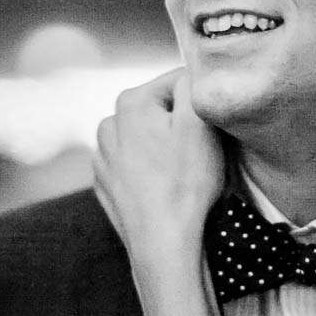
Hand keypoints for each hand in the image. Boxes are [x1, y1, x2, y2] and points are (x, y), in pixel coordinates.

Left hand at [94, 68, 225, 289]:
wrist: (163, 244)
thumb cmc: (186, 184)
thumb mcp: (201, 122)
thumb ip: (194, 83)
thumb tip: (192, 70)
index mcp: (130, 102)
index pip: (178, 81)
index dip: (202, 101)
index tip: (213, 127)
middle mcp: (108, 124)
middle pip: (160, 110)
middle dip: (181, 124)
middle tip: (201, 152)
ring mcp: (102, 158)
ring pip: (145, 138)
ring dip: (164, 147)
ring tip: (183, 174)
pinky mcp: (106, 186)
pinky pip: (134, 166)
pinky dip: (150, 171)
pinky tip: (165, 188)